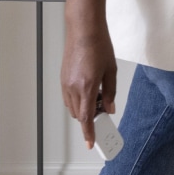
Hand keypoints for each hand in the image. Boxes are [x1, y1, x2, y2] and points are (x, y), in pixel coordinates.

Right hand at [61, 26, 116, 149]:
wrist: (84, 31)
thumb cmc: (99, 47)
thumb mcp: (111, 71)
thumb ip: (111, 92)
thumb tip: (110, 108)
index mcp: (87, 86)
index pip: (86, 117)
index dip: (88, 132)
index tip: (91, 143)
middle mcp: (73, 87)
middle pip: (78, 114)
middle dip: (89, 117)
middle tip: (103, 110)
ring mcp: (65, 83)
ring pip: (72, 106)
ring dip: (83, 108)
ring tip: (98, 96)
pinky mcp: (62, 78)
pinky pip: (68, 97)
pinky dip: (77, 99)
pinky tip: (89, 90)